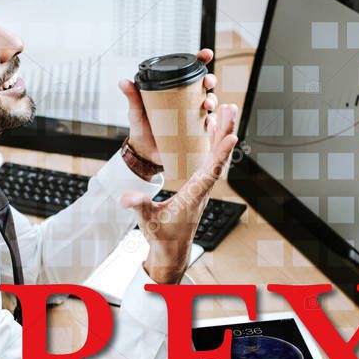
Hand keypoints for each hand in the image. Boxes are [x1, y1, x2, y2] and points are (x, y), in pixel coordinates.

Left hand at [118, 48, 218, 163]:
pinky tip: (210, 122)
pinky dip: (213, 122)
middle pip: (204, 85)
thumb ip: (132, 97)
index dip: (200, 61)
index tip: (206, 55)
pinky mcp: (196, 132)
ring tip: (207, 104)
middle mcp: (186, 101)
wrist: (144, 153)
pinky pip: (210, 125)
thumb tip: (123, 82)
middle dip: (210, 79)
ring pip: (210, 102)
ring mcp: (192, 115)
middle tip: (207, 81)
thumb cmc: (141, 128)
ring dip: (213, 100)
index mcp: (174, 91)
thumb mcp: (136, 111)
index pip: (189, 72)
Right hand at [122, 103, 238, 283]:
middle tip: (230, 108)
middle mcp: (203, 188)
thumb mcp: (147, 221)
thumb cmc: (162, 236)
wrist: (171, 250)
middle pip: (218, 157)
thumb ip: (139, 207)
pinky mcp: (199, 185)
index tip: (232, 137)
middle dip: (225, 132)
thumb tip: (127, 197)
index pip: (210, 172)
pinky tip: (213, 128)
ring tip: (227, 110)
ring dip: (222, 132)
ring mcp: (203, 186)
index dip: (220, 154)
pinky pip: (210, 158)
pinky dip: (213, 141)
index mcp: (193, 195)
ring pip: (216, 155)